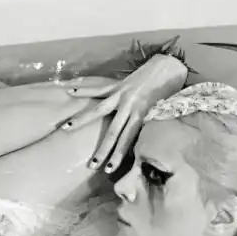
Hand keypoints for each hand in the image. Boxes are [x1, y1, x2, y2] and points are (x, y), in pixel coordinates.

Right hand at [61, 54, 187, 173]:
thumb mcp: (162, 111)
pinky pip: (98, 89)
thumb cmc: (169, 91)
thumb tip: (138, 143)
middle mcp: (130, 105)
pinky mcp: (118, 84)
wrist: (170, 66)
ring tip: (66, 128)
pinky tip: (70, 91)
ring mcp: (122, 94)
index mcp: (143, 114)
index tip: (109, 169)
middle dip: (102, 149)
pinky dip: (84, 90)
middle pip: (113, 132)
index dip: (118, 155)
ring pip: (99, 110)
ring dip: (81, 119)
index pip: (128, 140)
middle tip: (92, 165)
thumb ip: (148, 125)